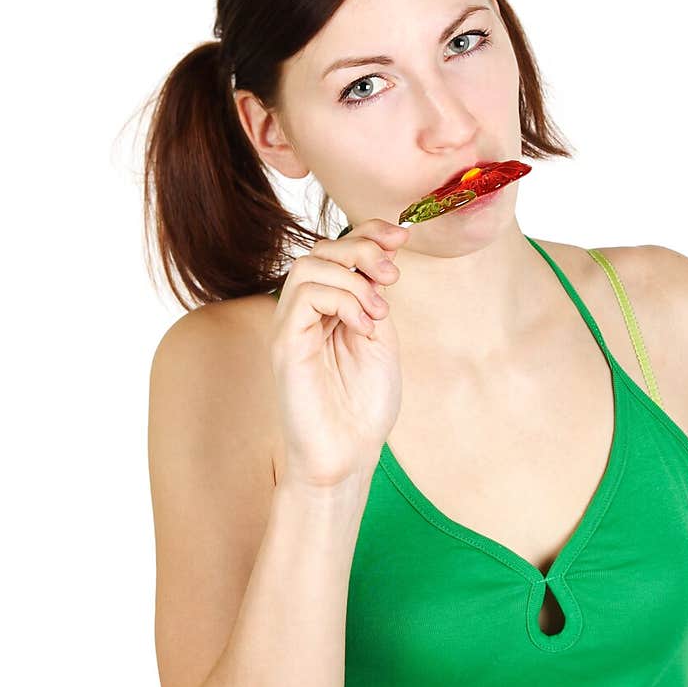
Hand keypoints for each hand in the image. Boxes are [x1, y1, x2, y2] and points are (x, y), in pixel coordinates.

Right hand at [268, 219, 409, 487]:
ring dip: (353, 279)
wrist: (348, 454)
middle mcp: (305, 312)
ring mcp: (291, 326)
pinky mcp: (285, 344)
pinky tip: (363, 327)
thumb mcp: (381, 338)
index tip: (402, 236)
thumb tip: (384, 255)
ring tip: (378, 314)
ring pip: (309, 265)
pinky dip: (342, 300)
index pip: (338, 249)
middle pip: (321, 249)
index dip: (369, 232)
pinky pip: (304, 296)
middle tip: (392, 278)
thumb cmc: (363, 406)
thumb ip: (375, 298)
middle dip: (363, 250)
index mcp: (330, 308)